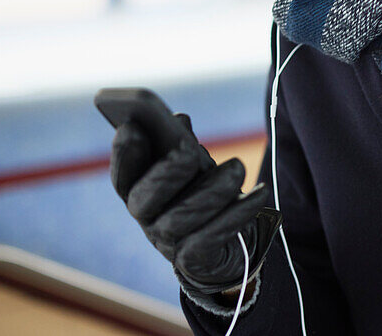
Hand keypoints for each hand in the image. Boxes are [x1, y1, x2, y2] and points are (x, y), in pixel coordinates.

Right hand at [110, 114, 281, 293]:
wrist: (225, 249)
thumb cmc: (203, 196)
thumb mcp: (194, 170)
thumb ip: (183, 145)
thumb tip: (179, 120)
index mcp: (140, 192)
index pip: (123, 175)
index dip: (124, 154)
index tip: (132, 127)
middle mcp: (147, 220)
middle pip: (143, 200)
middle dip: (164, 173)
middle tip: (188, 150)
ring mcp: (168, 243)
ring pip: (181, 219)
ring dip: (211, 191)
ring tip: (238, 167)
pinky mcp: (194, 261)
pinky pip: (211, 238)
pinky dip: (237, 214)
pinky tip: (258, 194)